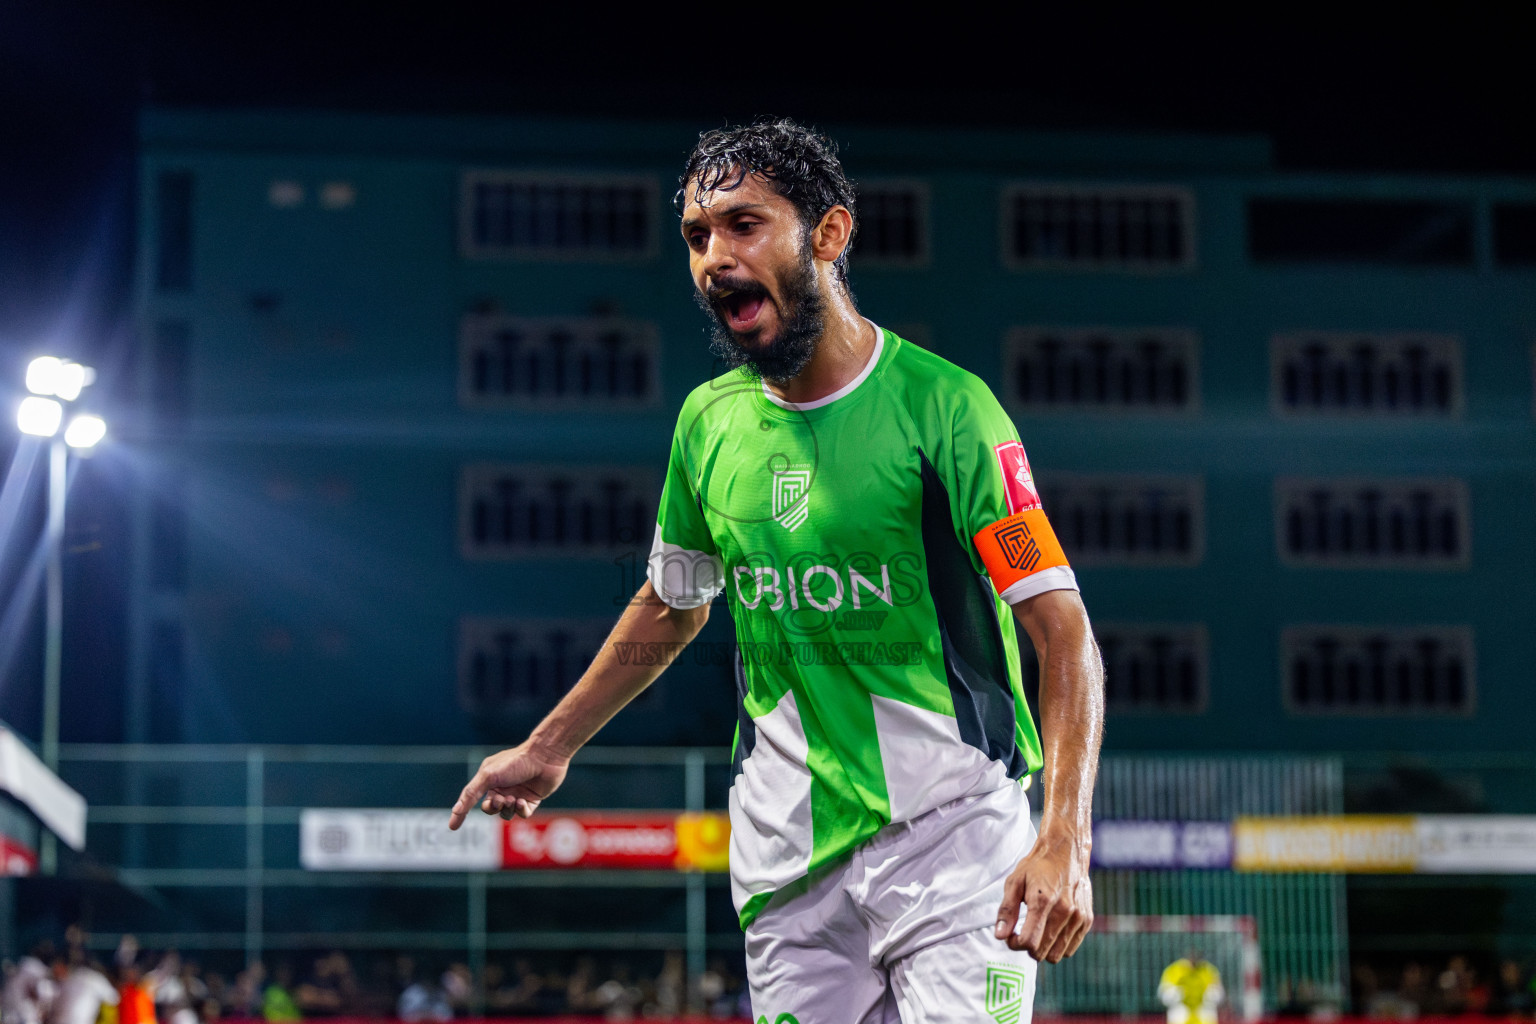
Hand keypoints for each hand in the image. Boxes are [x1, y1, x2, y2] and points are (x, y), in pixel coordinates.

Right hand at [449, 742, 568, 829]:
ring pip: (506, 814)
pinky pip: (522, 814)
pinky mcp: (532, 800)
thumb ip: (471, 793)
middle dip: (494, 808)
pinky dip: (521, 811)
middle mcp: (502, 788)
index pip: (472, 800)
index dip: (462, 813)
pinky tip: (523, 802)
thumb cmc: (515, 763)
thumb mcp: (488, 776)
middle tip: (501, 799)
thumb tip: (455, 811)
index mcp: (489, 780)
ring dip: (508, 809)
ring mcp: (517, 794)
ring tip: (513, 799)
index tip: (452, 827)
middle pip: (491, 809)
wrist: (544, 757)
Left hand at [993, 828, 1092, 961]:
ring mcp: (1078, 917)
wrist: (1066, 851)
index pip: (1029, 942)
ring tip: (1037, 930)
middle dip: (1027, 948)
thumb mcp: (1015, 882)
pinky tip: (1051, 929)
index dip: (1014, 944)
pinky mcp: (1087, 920)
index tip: (1011, 936)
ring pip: (1056, 955)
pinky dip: (1058, 945)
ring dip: (1043, 949)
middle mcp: (1064, 912)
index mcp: (1043, 901)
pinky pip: (1070, 949)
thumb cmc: (1038, 866)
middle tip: (1022, 932)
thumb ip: (1007, 910)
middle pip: (1041, 952)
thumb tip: (1000, 936)